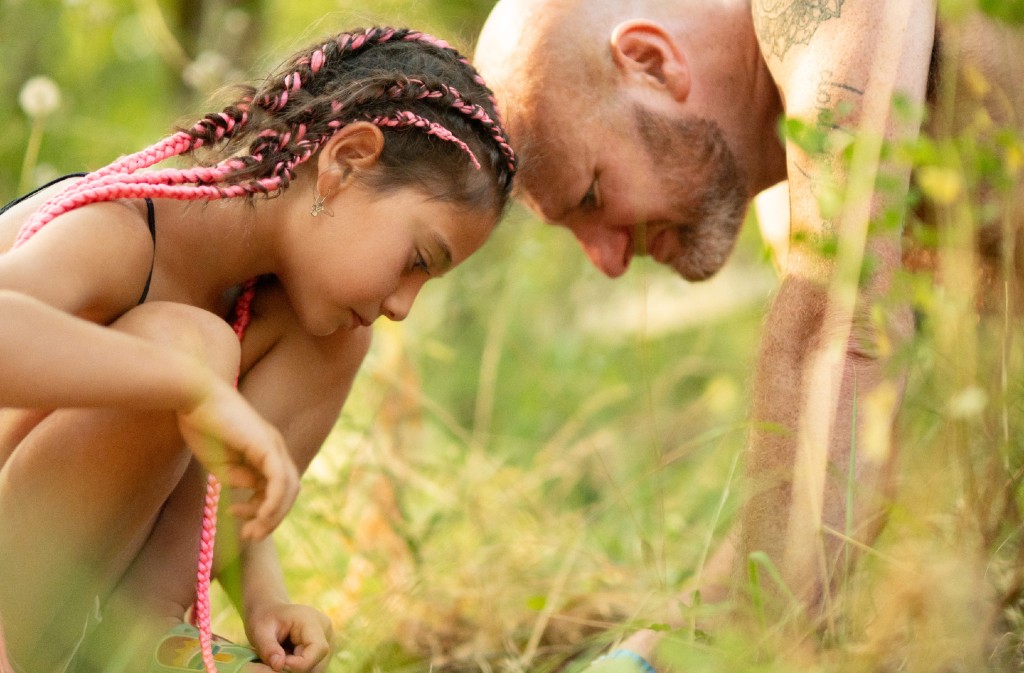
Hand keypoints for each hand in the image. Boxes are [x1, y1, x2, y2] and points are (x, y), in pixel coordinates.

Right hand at [176, 376, 299, 540]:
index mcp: (264, 451)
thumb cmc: (201, 425)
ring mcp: (274, 446)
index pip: (276, 487)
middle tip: (250, 536)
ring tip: (251, 532)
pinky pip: (279, 480)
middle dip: (271, 518)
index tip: (233, 516)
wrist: (193, 398)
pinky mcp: (267, 446)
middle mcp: (275, 448)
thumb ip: (237, 478)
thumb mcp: (220, 462)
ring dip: (272, 516)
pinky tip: (262, 516)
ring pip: (288, 489)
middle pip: (287, 491)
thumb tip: (254, 491)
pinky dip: (274, 502)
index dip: (261, 509)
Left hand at [246, 602, 332, 672]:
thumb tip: (279, 666)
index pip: (318, 649)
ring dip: (298, 669)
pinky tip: (289, 659)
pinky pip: (315, 667)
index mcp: (312, 620)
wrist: (271, 612)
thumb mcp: (260, 632)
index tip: (279, 663)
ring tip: (283, 657)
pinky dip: (300, 668)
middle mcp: (326, 629)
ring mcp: (328, 639)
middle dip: (296, 668)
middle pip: (318, 661)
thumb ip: (268, 649)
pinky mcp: (325, 649)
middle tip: (277, 660)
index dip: (300, 663)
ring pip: (317, 667)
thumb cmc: (265, 619)